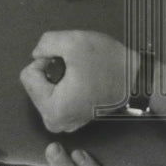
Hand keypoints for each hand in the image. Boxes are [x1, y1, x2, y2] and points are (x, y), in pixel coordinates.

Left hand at [20, 31, 135, 132]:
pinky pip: (58, 96)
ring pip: (47, 88)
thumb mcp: (73, 42)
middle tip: (77, 67)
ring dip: (60, 77)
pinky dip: (67, 85)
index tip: (69, 61)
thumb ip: (46, 43)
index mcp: (51, 110)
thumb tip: (37, 53)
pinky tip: (86, 81)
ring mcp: (65, 123)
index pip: (28, 75)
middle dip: (53, 70)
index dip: (48, 60)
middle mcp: (55, 123)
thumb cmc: (108, 64)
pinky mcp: (74, 119)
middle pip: (36, 83)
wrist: (137, 80)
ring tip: (83, 74)